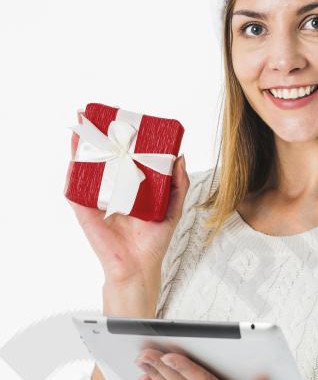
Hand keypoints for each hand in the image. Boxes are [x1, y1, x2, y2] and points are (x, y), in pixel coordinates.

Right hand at [65, 115, 189, 282]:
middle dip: (96, 135)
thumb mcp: (173, 207)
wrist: (138, 266)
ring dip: (80, 145)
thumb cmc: (154, 241)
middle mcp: (112, 189)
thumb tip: (181, 156)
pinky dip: (73, 169)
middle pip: (102, 156)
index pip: (124, 156)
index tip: (121, 118)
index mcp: (131, 186)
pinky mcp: (84, 209)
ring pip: (86, 167)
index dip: (121, 138)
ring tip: (80, 124)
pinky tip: (75, 153)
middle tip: (93, 113)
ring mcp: (96, 198)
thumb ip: (179, 184)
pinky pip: (75, 187)